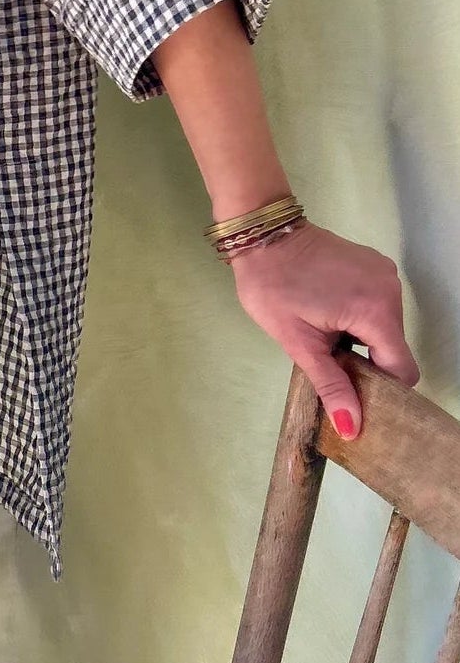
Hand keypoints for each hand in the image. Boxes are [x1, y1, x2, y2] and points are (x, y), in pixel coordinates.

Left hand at [228, 220, 419, 437]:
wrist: (261, 234)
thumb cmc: (272, 288)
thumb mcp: (299, 342)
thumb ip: (331, 385)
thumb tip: (352, 428)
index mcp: (375, 310)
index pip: (401, 369)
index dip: (381, 386)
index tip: (354, 389)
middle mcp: (390, 288)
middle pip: (394, 347)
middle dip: (366, 360)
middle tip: (330, 357)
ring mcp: (384, 272)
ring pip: (387, 327)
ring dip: (362, 337)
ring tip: (326, 329)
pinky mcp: (375, 263)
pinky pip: (379, 304)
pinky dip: (362, 316)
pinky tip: (331, 310)